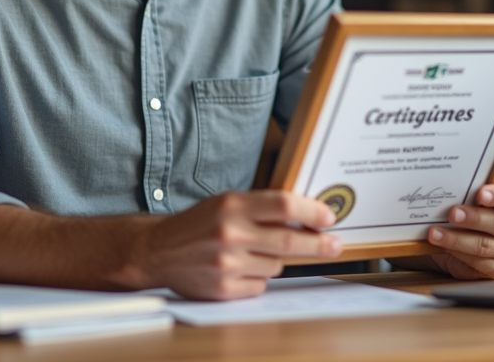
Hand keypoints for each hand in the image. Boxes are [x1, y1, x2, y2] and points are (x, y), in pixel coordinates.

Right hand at [137, 190, 341, 299]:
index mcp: (232, 205)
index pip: (283, 204)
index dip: (311, 211)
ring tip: (250, 252)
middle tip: (335, 245)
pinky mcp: (224, 288)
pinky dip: (257, 278)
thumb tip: (305, 215)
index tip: (329, 217)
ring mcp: (227, 263)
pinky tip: (237, 269)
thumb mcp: (226, 203)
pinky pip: (260, 285)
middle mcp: (230, 233)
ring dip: (274, 260)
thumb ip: (261, 208)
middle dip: (318, 244)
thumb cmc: (199, 224)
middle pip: (289, 239)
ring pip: (276, 264)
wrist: (158, 250)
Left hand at [425, 183, 493, 279]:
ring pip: (485, 246)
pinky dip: (458, 253)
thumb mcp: (476, 196)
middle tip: (453, 214)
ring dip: (457, 240)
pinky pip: (478, 262)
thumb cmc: (475, 209)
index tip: (481, 194)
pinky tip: (443, 247)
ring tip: (436, 233)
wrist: (472, 237)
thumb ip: (472, 191)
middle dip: (473, 218)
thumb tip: (451, 184)